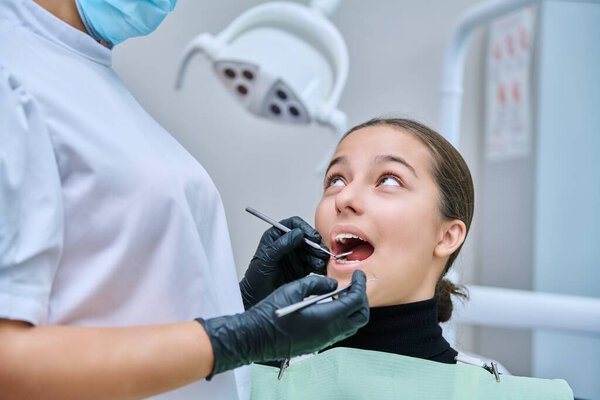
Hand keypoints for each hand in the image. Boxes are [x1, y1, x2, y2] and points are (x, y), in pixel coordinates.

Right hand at [198, 270, 368, 376]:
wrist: (254, 337)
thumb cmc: (269, 314)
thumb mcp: (293, 289)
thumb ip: (316, 283)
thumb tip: (331, 284)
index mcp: (326, 318)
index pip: (356, 301)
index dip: (361, 285)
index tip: (359, 275)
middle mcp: (328, 332)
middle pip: (360, 317)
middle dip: (361, 299)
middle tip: (354, 284)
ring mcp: (323, 341)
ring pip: (351, 326)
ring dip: (352, 309)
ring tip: (341, 293)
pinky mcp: (316, 344)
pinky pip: (338, 332)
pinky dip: (341, 317)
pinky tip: (329, 306)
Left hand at [239, 216, 328, 309]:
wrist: (257, 297)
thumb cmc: (256, 278)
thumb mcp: (266, 259)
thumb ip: (281, 245)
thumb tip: (297, 233)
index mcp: (276, 237)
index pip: (293, 225)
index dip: (305, 228)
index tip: (312, 237)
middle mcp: (288, 244)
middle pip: (307, 237)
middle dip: (315, 244)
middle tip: (320, 251)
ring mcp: (296, 256)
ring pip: (313, 250)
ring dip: (318, 256)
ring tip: (319, 263)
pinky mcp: (302, 268)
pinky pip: (314, 263)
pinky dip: (319, 266)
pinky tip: (320, 269)